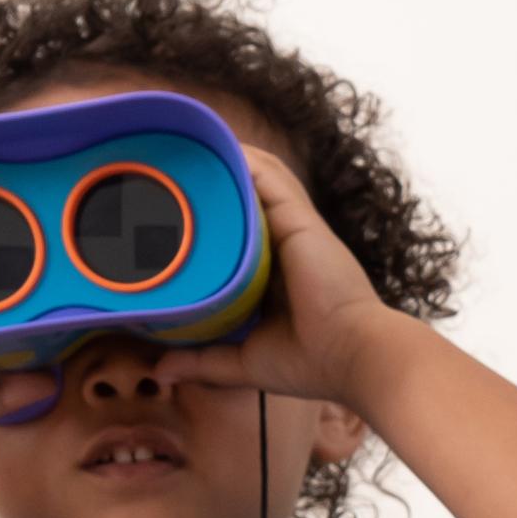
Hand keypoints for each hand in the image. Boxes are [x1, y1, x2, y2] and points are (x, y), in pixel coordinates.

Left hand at [152, 145, 408, 403]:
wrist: (354, 355)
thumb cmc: (309, 362)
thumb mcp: (243, 361)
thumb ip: (203, 360)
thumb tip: (162, 371)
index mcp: (276, 271)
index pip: (241, 232)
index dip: (212, 218)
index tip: (171, 213)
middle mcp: (285, 243)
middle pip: (247, 197)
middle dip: (215, 182)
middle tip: (171, 172)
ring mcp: (293, 227)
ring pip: (258, 178)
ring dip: (226, 162)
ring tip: (186, 149)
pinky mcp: (298, 219)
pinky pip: (268, 177)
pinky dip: (244, 160)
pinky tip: (216, 147)